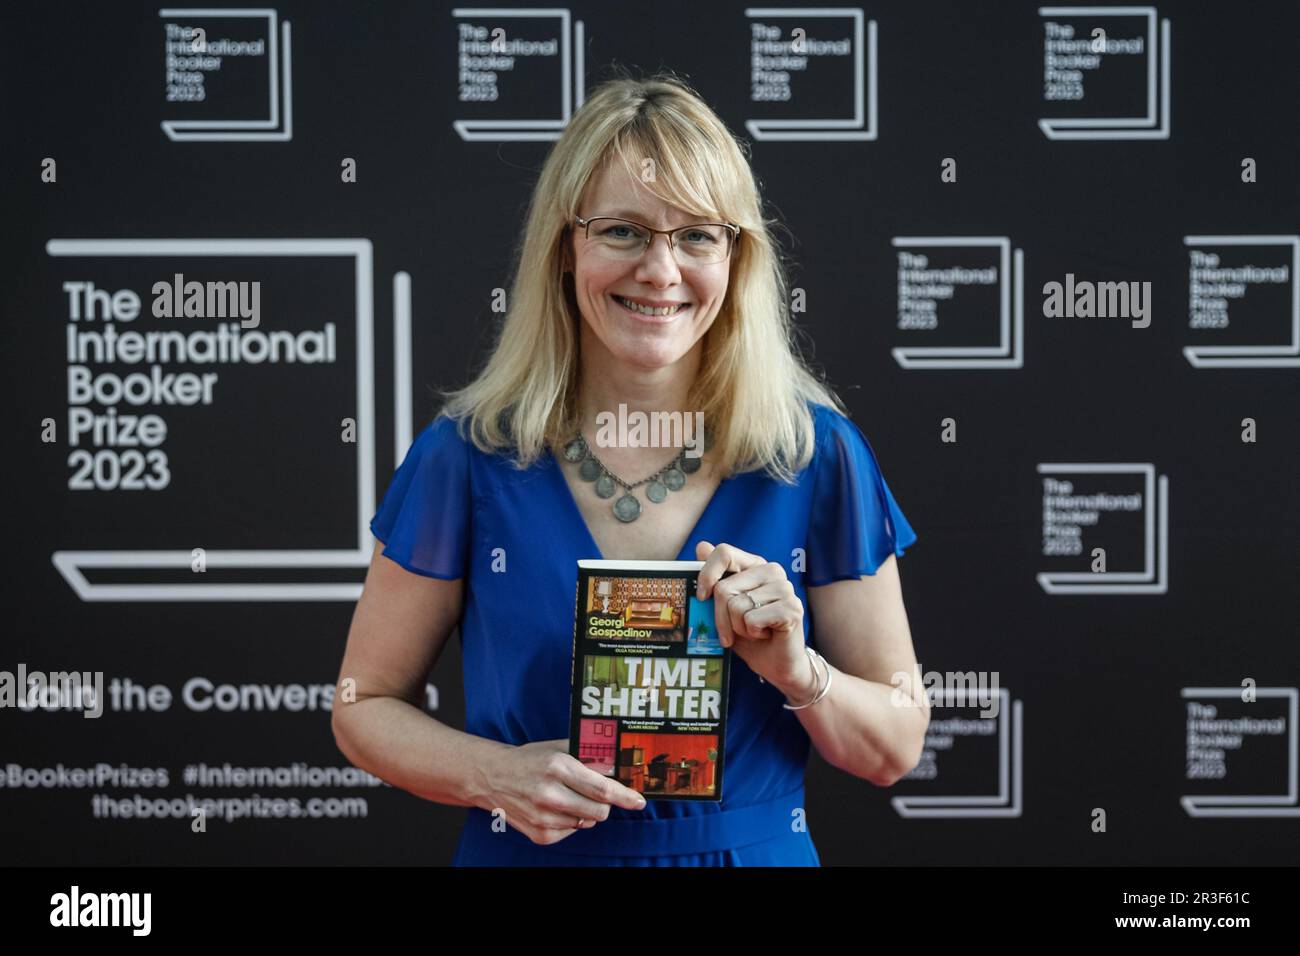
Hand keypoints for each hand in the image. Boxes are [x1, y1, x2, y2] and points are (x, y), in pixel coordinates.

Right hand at [480, 738, 646, 845]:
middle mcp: (550, 794)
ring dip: (585, 812)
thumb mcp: (557, 749)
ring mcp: (542, 817)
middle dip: (605, 805)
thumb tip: (618, 769)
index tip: (639, 801)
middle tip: (596, 795)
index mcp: (558, 767)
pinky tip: (555, 808)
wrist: (492, 776)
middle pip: (598, 812)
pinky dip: (570, 822)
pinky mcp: (538, 834)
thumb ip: (587, 758)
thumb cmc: (530, 760)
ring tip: (566, 797)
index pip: (601, 788)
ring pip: (586, 823)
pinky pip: (571, 832)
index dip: (624, 796)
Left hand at [694, 541, 808, 689]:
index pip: (724, 552)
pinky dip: (752, 634)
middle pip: (724, 588)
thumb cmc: (749, 634)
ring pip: (736, 606)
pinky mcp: (792, 608)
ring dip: (738, 628)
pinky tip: (766, 634)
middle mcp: (772, 570)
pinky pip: (751, 620)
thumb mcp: (725, 607)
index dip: (707, 574)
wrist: (776, 664)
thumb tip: (702, 545)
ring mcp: (785, 588)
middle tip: (733, 631)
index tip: (702, 597)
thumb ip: (715, 578)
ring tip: (754, 631)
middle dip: (720, 617)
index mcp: (755, 565)